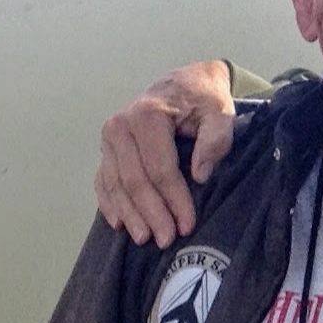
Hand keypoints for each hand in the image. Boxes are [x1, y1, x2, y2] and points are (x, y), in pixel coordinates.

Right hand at [96, 60, 239, 247]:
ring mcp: (109, 138)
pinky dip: (110, 203)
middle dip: (151, 213)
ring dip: (130, 214)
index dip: (174, 199)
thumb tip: (199, 175)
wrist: (183, 83)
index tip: (187, 225)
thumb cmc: (203, 99)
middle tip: (166, 239)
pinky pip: (103, 180)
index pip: (160, 168)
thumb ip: (216, 139)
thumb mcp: (220, 111)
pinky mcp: (106, 148)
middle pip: (135, 179)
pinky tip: (120, 224)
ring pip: (115, 184)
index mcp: (148, 115)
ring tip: (145, 239)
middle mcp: (121, 125)